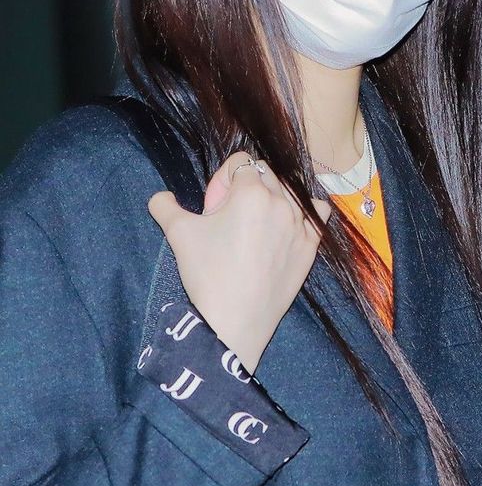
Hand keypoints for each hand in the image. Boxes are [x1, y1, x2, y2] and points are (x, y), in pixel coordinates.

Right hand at [147, 151, 331, 372]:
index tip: (216, 204)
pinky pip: (317, 213)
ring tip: (257, 223)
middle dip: (247, 186)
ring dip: (273, 197)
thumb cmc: (207, 274)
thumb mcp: (178, 234)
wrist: (233, 323)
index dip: (224, 178)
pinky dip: (306, 213)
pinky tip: (290, 223)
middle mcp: (280, 201)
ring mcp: (300, 223)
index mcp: (250, 191)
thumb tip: (160, 198)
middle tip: (231, 217)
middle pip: (266, 173)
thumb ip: (165, 206)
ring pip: (290, 191)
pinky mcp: (311, 245)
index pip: (241, 162)